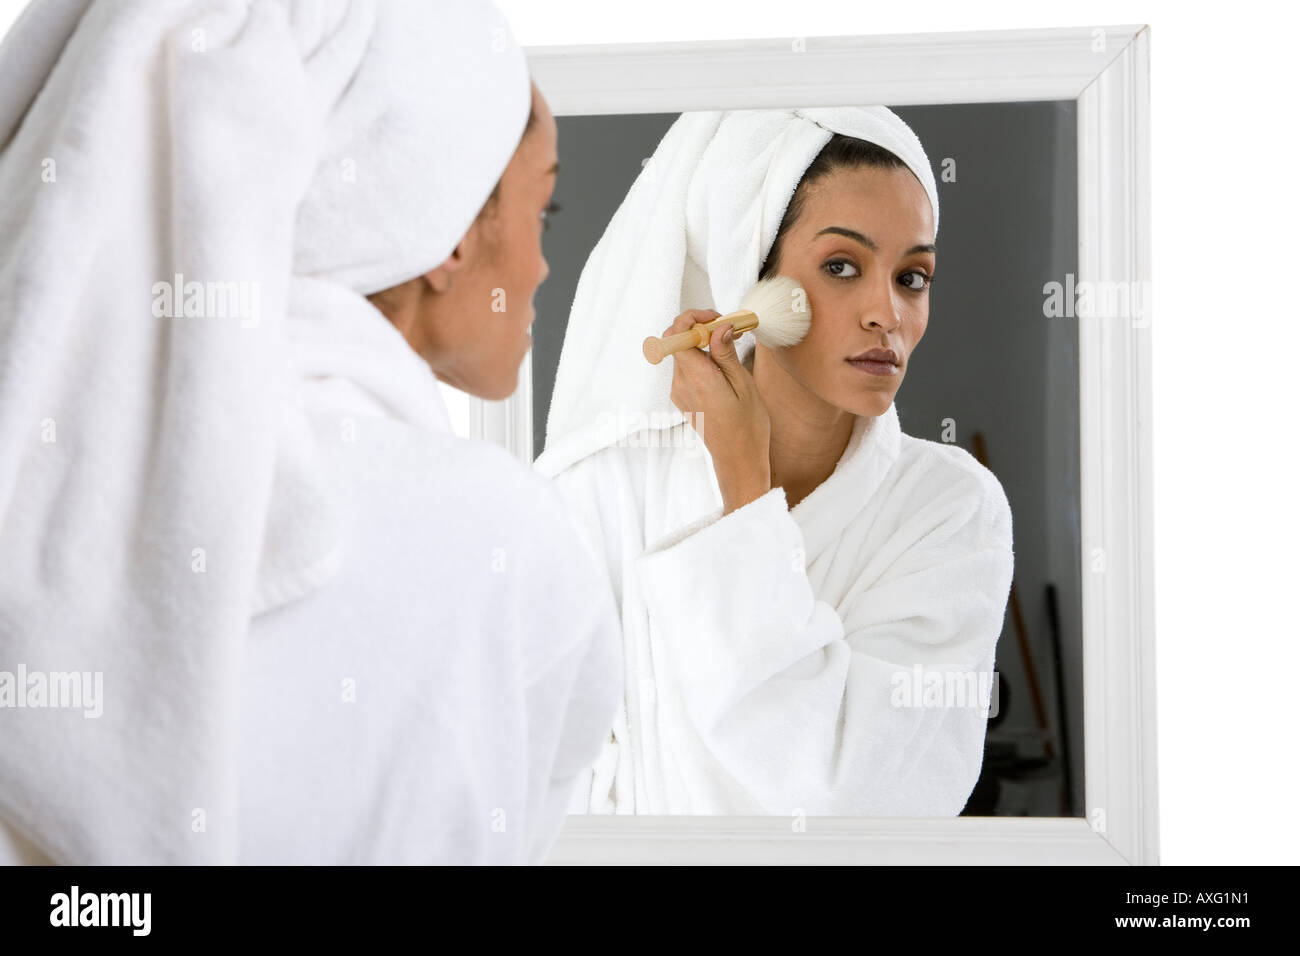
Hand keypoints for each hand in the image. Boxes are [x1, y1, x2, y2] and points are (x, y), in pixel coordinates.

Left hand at [663, 309, 771, 513]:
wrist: (738, 458)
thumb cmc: (747, 425)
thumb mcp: (743, 384)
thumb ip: (725, 353)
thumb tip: (719, 327)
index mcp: (697, 378)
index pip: (676, 334)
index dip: (693, 318)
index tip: (717, 318)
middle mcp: (682, 384)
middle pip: (677, 341)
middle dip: (700, 328)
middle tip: (728, 328)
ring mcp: (679, 392)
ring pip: (682, 353)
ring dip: (702, 343)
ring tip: (730, 345)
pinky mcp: (683, 398)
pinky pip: (686, 368)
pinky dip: (700, 358)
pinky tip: (722, 364)